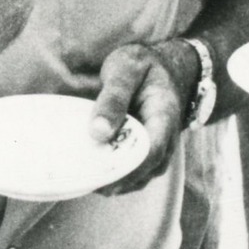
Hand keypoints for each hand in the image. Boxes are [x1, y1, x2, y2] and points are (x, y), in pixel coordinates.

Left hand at [88, 39, 197, 194]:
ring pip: (137, 179)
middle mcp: (167, 140)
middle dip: (113, 180)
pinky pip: (132, 174)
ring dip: (111, 182)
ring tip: (82, 177)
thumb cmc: (142, 65)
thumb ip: (113, 98)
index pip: (150, 152)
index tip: (97, 174)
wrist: (163, 67)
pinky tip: (91, 172)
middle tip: (81, 179)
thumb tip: (98, 132)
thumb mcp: (126, 69)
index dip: (125, 168)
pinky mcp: (146, 154)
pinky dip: (113, 177)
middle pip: (143, 171)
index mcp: (165, 117)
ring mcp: (159, 150)